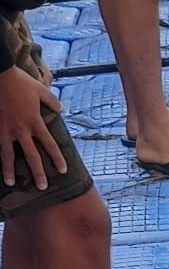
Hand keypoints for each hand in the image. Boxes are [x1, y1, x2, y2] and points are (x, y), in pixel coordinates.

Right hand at [0, 63, 64, 191]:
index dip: (57, 158)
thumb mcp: (39, 89)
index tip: (63, 170)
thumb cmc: (19, 81)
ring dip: (8, 170)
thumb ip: (51, 101)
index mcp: (34, 122)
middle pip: (31, 156)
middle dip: (38, 173)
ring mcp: (5, 129)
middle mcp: (20, 129)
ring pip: (7, 155)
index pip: (50, 145)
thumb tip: (61, 109)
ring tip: (10, 183)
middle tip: (42, 187)